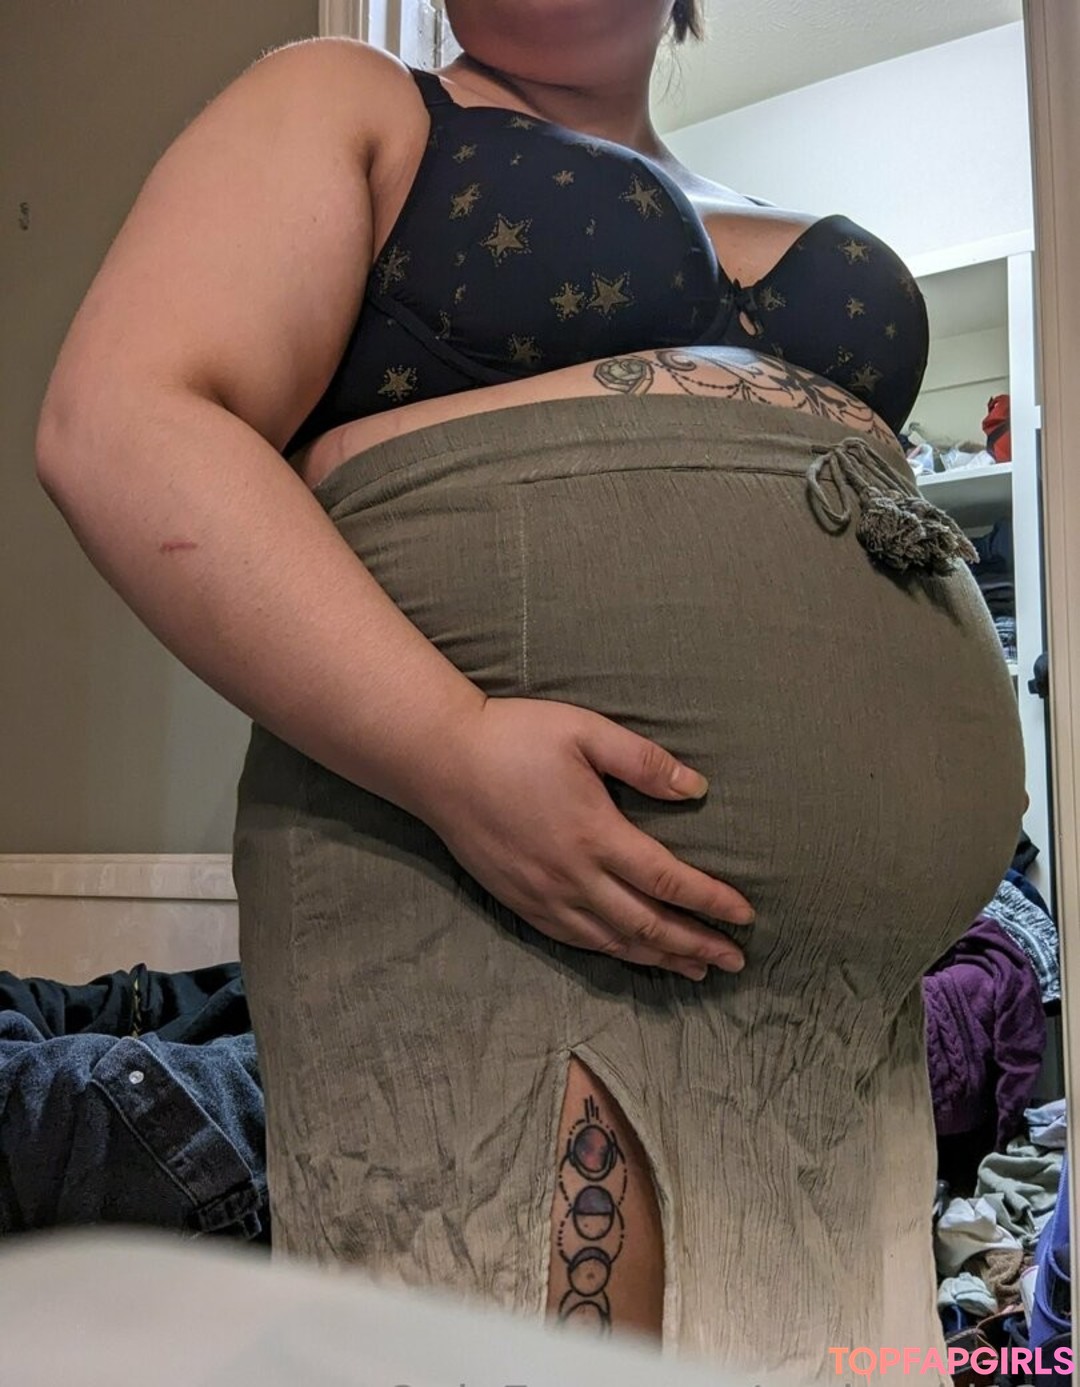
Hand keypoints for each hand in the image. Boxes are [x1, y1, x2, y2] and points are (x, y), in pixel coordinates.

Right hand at [418, 696, 753, 980]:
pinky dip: (613, 953)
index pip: (668, 880)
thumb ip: (643, 761)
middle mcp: (572, 876)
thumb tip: (697, 788)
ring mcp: (543, 895)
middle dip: (695, 945)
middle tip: (734, 961)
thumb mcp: (585, 732)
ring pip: (612, 942)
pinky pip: (575, 940)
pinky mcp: (519, 901)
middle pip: (647, 924)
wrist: (438, 760)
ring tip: (695, 969)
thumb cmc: (514, 737)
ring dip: (659, 958)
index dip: (711, 902)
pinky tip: (630, 954)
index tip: (746, 916)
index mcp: (595, 834)